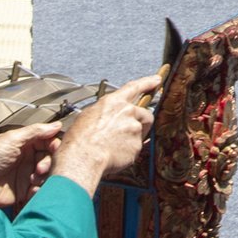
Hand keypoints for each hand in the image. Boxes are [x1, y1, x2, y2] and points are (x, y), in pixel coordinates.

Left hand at [0, 123, 61, 207]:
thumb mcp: (12, 139)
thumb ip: (35, 131)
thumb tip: (55, 124)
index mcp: (25, 143)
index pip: (48, 141)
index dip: (53, 145)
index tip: (55, 149)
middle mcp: (28, 158)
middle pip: (50, 159)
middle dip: (48, 163)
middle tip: (39, 168)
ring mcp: (27, 174)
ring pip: (47, 175)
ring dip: (44, 177)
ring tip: (33, 179)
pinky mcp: (25, 190)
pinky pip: (40, 190)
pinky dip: (39, 190)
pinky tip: (31, 189)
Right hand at [51, 73, 159, 193]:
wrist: (83, 157)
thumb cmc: (80, 139)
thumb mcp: (88, 115)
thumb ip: (105, 111)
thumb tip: (109, 116)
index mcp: (113, 102)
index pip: (134, 87)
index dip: (147, 82)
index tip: (156, 80)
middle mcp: (128, 112)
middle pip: (144, 113)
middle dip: (140, 121)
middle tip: (128, 131)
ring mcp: (134, 128)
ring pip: (141, 131)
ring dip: (133, 137)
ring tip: (116, 145)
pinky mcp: (137, 145)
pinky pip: (136, 148)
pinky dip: (128, 151)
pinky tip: (115, 154)